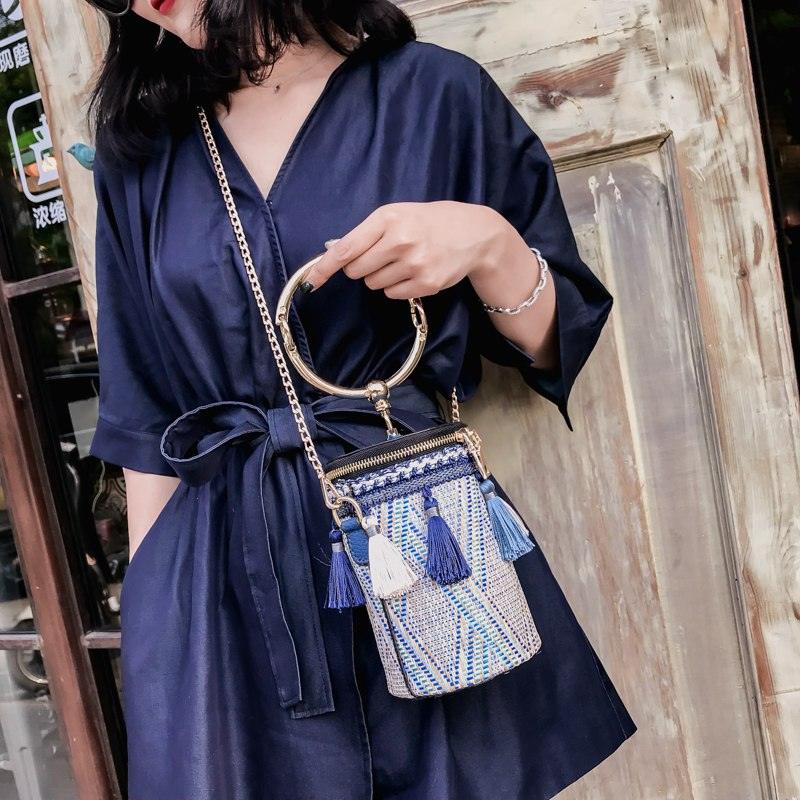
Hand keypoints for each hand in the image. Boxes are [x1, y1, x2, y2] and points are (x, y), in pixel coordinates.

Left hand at [301, 201, 514, 299]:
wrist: (473, 233)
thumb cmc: (427, 221)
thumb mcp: (397, 215)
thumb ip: (366, 233)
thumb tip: (332, 254)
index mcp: (387, 219)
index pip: (346, 249)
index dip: (324, 268)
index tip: (310, 283)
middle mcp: (400, 241)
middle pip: (356, 270)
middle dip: (361, 267)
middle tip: (382, 254)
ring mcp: (414, 264)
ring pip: (373, 284)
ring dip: (381, 276)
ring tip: (404, 260)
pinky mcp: (426, 283)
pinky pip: (392, 294)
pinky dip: (397, 286)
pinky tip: (414, 271)